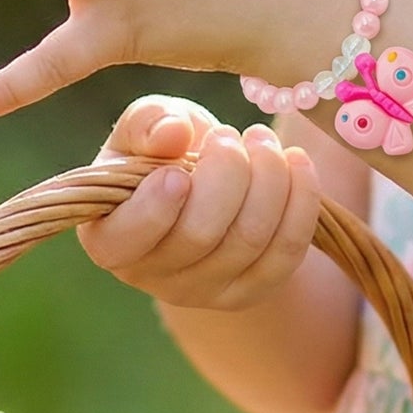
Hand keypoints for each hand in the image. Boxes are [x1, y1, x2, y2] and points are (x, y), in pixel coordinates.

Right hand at [78, 95, 321, 311]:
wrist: (209, 178)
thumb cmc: (167, 148)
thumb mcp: (147, 123)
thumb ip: (148, 121)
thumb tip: (172, 134)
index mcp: (111, 237)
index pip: (126, 239)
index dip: (155, 207)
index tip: (179, 168)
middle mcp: (153, 276)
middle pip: (200, 235)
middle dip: (227, 172)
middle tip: (231, 133)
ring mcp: (206, 290)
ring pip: (250, 239)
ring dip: (268, 177)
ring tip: (263, 139)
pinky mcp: (253, 288)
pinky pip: (287, 252)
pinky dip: (301, 201)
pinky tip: (298, 162)